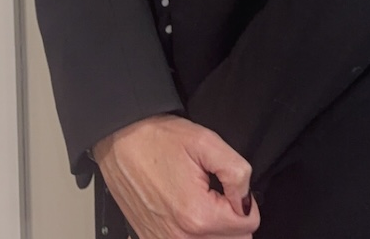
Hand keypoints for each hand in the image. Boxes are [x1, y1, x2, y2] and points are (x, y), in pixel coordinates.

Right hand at [92, 114, 260, 238]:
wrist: (120, 141)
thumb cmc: (157, 139)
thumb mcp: (206, 142)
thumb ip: (236, 172)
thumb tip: (247, 200)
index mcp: (198, 215)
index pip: (249, 225)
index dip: (246, 201)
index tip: (231, 186)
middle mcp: (180, 237)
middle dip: (232, 218)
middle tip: (219, 193)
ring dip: (215, 228)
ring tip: (203, 201)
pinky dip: (194, 233)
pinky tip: (187, 211)